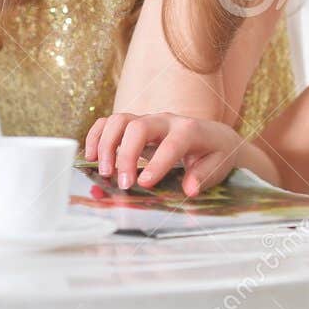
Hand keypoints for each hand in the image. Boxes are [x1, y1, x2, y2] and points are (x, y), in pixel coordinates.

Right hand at [84, 112, 245, 195]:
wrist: (213, 136)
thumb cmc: (215, 154)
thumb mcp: (218, 166)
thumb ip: (203, 177)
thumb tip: (190, 189)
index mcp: (189, 131)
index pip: (171, 144)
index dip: (156, 164)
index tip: (143, 184)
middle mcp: (166, 120)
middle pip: (138, 127)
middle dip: (125, 155)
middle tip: (121, 183)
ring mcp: (148, 119)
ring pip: (119, 120)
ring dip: (106, 144)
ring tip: (103, 171)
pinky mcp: (135, 124)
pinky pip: (109, 122)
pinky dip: (96, 136)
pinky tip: (90, 156)